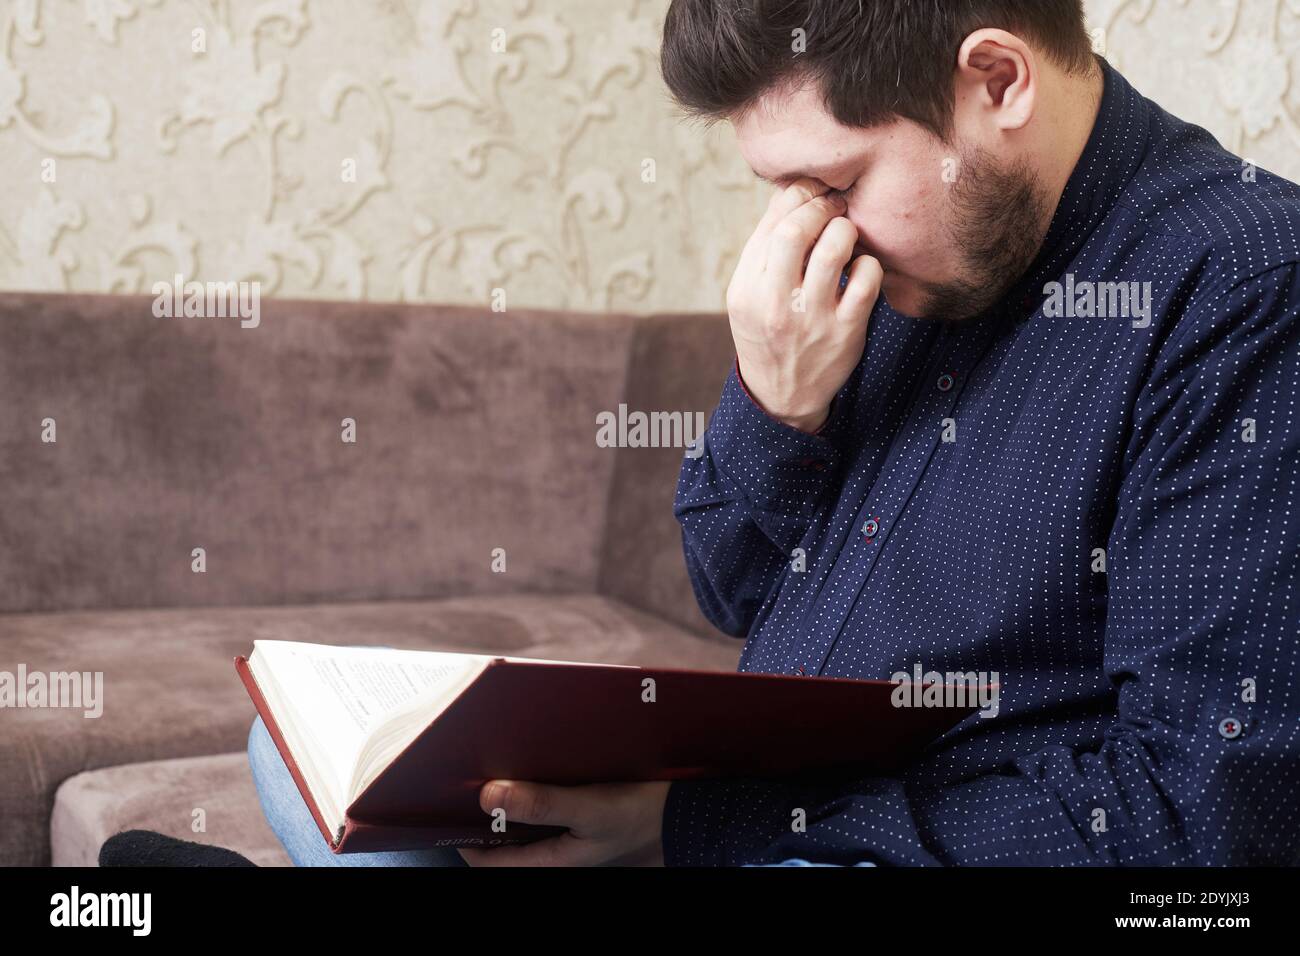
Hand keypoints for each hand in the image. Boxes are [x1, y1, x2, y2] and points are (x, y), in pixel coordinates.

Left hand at [456, 779, 670, 865]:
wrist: (695, 815)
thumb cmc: (645, 817)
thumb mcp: (592, 809)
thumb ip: (542, 804)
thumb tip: (487, 794)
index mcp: (553, 860)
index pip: (489, 858)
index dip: (462, 834)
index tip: (441, 804)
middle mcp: (558, 851)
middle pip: (506, 837)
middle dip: (485, 810)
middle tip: (464, 775)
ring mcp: (573, 836)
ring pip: (526, 820)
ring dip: (511, 795)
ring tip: (494, 761)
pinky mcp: (587, 817)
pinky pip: (550, 806)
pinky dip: (537, 786)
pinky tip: (536, 761)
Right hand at [726, 179, 882, 432]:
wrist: (782, 395)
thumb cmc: (767, 332)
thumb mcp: (748, 296)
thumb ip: (764, 250)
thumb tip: (791, 193)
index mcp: (746, 288)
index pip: (771, 223)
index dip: (798, 195)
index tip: (813, 192)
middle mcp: (774, 303)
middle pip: (795, 230)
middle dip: (821, 207)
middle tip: (834, 206)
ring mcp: (811, 318)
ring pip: (833, 250)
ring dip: (845, 230)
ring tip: (846, 233)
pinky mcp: (845, 332)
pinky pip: (866, 280)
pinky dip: (867, 263)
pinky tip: (860, 268)